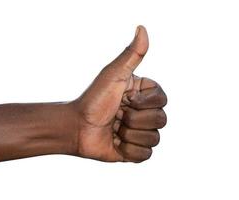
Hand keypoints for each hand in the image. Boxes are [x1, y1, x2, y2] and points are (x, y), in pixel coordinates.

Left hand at [72, 26, 166, 161]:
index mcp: (143, 95)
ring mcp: (140, 132)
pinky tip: (115, 143)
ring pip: (154, 138)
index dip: (143, 102)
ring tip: (113, 129)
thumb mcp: (113, 75)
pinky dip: (128, 150)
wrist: (77, 127)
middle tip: (116, 115)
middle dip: (133, 119)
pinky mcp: (134, 151)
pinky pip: (145, 155)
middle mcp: (144, 113)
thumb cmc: (93, 99)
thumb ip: (131, 54)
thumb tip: (142, 28)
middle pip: (161, 120)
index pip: (163, 100)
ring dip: (129, 135)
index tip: (124, 99)